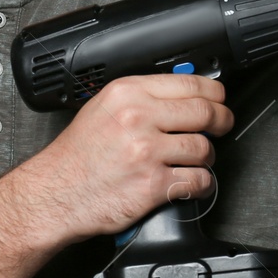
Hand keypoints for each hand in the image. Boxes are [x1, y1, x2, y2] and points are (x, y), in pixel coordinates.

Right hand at [24, 73, 232, 241]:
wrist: (55, 194)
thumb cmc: (75, 157)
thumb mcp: (102, 109)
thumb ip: (140, 99)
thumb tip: (179, 96)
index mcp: (126, 94)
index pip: (188, 83)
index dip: (214, 92)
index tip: (219, 99)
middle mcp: (137, 118)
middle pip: (204, 112)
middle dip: (221, 120)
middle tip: (222, 126)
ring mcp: (147, 152)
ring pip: (204, 148)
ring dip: (207, 157)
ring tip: (196, 160)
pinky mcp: (153, 185)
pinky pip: (197, 180)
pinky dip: (202, 184)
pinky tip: (192, 182)